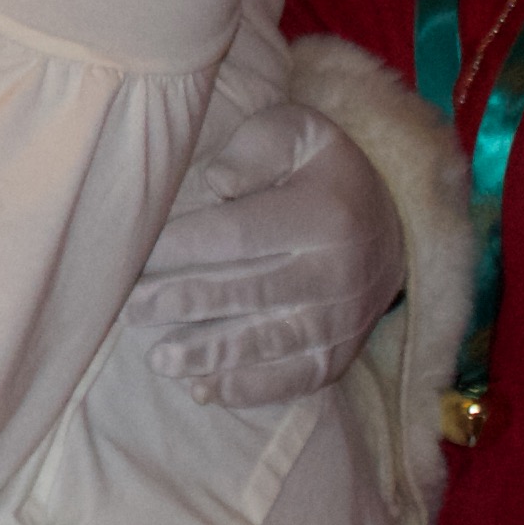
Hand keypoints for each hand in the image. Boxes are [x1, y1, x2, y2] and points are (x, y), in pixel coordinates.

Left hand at [125, 100, 401, 407]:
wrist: (393, 225)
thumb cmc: (321, 172)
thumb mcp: (298, 133)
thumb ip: (256, 148)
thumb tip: (216, 184)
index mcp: (323, 215)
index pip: (239, 236)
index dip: (182, 248)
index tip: (135, 258)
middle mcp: (338, 273)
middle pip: (248, 293)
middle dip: (184, 303)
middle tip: (130, 310)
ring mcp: (342, 320)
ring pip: (268, 344)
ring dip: (210, 356)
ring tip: (159, 359)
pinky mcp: (341, 353)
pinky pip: (294, 379)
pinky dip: (249, 389)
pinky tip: (204, 391)